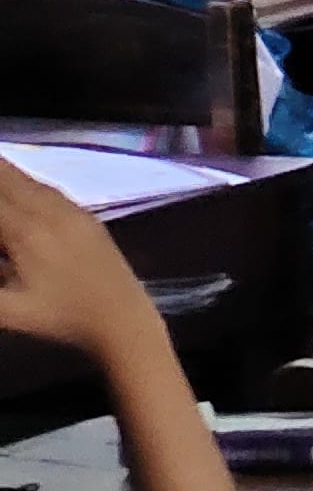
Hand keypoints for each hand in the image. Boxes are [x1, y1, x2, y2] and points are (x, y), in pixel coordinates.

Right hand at [0, 157, 159, 363]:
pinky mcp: (89, 218)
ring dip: (10, 178)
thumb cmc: (62, 317)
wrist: (122, 316)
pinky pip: (53, 192)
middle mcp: (50, 213)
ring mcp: (74, 213)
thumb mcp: (10, 311)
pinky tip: (25, 189)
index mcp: (27, 233)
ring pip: (33, 183)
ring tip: (0, 173)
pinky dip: (31, 186)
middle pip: (11, 181)